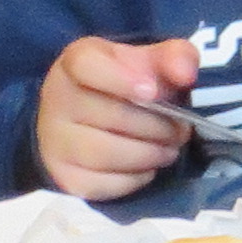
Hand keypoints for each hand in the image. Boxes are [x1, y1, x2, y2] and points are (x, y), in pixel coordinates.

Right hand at [37, 36, 197, 197]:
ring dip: (150, 154)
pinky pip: (105, 184)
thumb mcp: (149, 62)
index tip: (153, 92)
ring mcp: (56, 141)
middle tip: (181, 129)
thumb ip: (174, 58)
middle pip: (111, 115)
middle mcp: (57, 99)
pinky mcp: (65, 177)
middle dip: (158, 126)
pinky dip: (136, 178)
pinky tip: (147, 166)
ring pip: (107, 154)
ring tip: (169, 148)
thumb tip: (185, 73)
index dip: (121, 78)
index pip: (87, 64)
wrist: (87, 120)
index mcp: (76, 62)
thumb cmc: (124, 87)